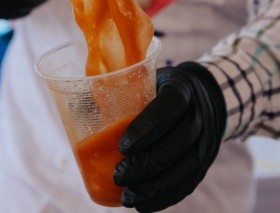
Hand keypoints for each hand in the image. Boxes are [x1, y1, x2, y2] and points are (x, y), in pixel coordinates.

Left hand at [114, 62, 225, 211]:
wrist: (202, 97)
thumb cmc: (160, 90)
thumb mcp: (146, 80)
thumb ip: (117, 90)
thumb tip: (73, 106)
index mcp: (182, 89)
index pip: (170, 106)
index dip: (147, 127)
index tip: (122, 146)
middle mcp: (199, 114)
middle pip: (178, 142)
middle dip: (147, 164)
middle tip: (118, 175)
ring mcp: (206, 140)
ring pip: (186, 168)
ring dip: (155, 187)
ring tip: (127, 196)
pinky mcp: (204, 162)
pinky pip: (188, 183)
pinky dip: (165, 197)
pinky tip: (143, 204)